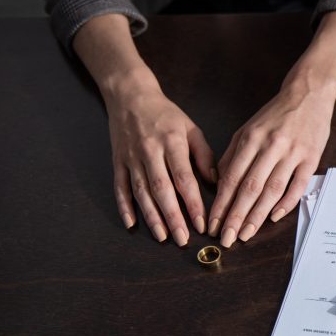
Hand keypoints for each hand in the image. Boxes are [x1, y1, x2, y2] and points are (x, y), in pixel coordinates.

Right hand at [72, 13, 214, 245]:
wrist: (130, 95)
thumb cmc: (166, 115)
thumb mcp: (191, 128)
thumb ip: (205, 155)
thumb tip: (217, 182)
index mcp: (172, 143)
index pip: (184, 179)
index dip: (193, 203)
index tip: (202, 224)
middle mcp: (150, 152)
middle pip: (161, 189)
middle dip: (173, 217)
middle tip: (182, 239)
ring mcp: (131, 158)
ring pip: (140, 192)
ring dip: (151, 216)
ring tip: (163, 236)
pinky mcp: (117, 161)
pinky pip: (120, 187)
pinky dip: (123, 206)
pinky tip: (131, 224)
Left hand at [208, 86, 333, 246]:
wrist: (309, 94)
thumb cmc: (276, 114)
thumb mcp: (248, 128)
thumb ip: (233, 154)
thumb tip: (219, 181)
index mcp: (251, 138)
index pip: (232, 177)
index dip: (221, 203)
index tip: (213, 224)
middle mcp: (270, 146)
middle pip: (250, 187)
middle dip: (236, 216)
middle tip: (227, 238)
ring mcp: (293, 153)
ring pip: (272, 189)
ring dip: (258, 214)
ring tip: (246, 234)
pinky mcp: (311, 158)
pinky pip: (297, 185)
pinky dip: (286, 203)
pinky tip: (274, 217)